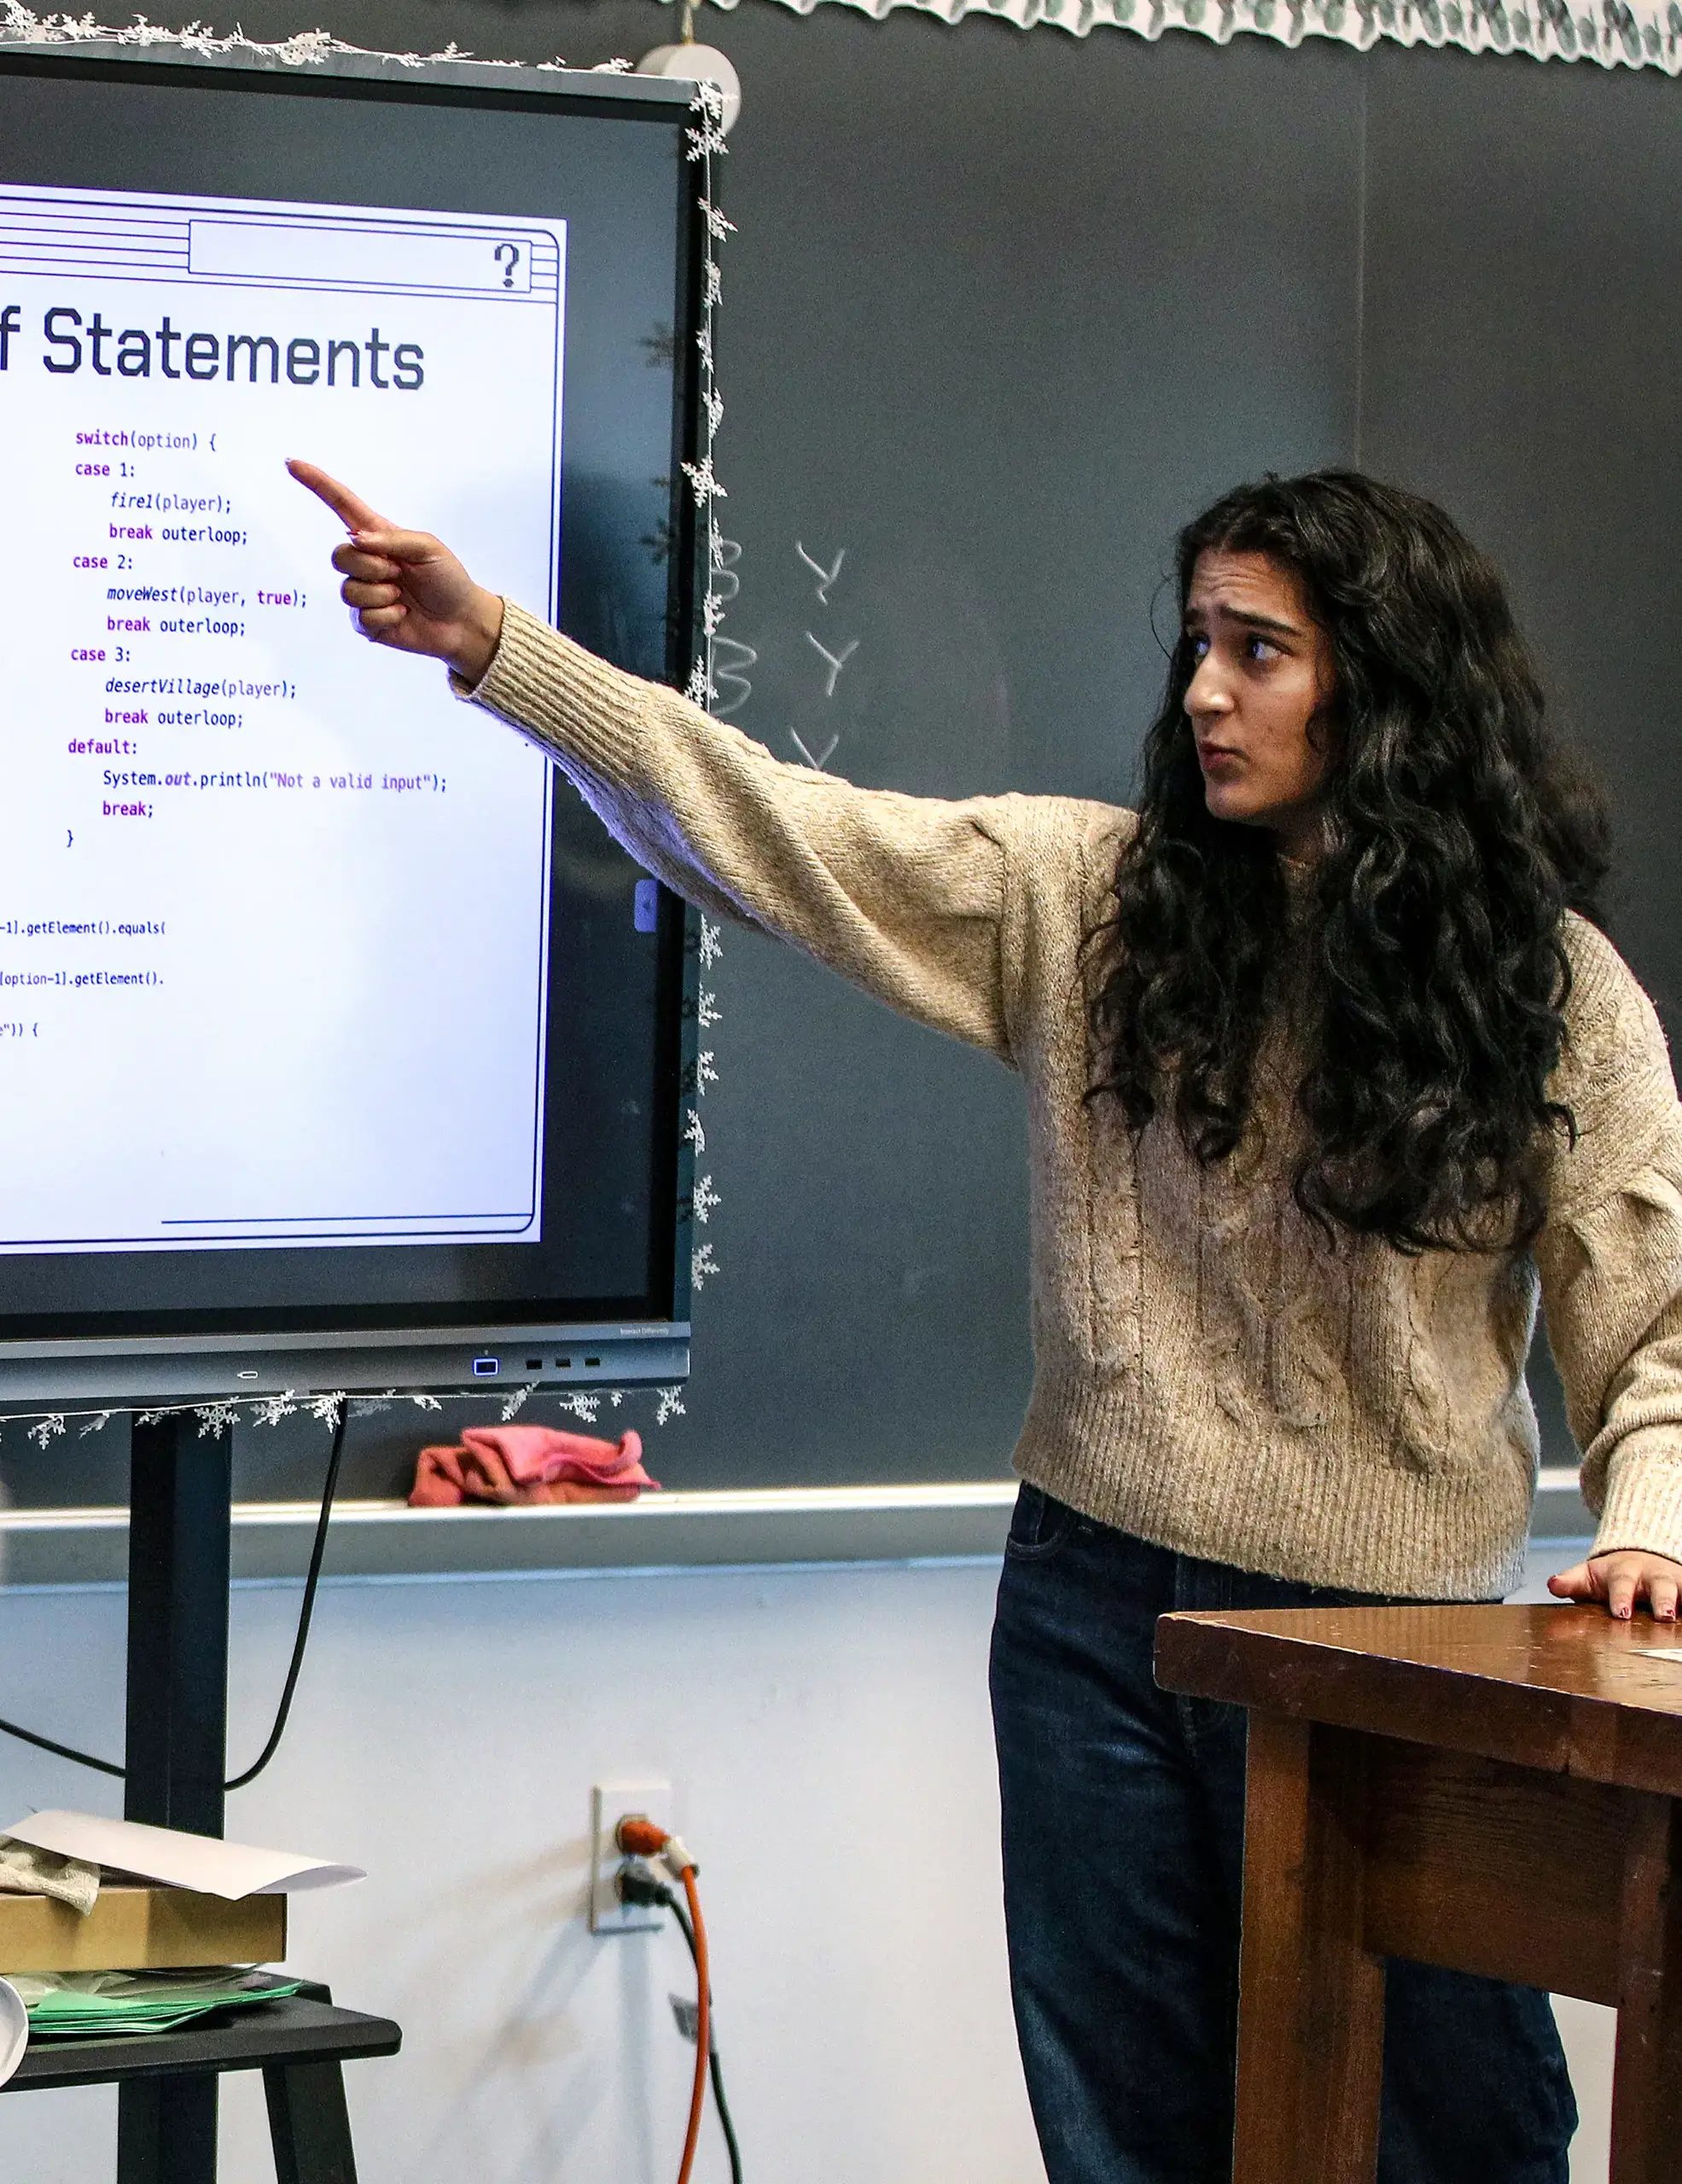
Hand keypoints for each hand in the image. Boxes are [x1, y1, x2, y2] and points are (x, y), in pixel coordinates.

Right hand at [286, 459, 504, 684]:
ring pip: (349, 590)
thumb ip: (392, 539)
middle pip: (339, 556)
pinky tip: (403, 615)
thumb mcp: (428, 547)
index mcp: (378, 536)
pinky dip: (388, 617)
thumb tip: (356, 540)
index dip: (317, 484)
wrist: (462, 621)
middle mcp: (365, 562)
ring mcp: (363, 592)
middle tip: (400, 574)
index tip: (292, 463)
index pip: (341, 506)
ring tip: (402, 596)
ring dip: (382, 594)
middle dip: (372, 566)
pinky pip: (362, 617)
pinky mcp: (365, 622)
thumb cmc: (448, 579)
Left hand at [1548, 1550, 1681, 1620]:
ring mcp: (1675, 1582)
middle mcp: (1653, 1576)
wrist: (1642, 1555)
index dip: (1621, 1597)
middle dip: (1663, 1600)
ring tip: (1681, 1616)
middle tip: (1664, 1615)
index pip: (1621, 1584)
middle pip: (1660, 1586)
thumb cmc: (1611, 1575)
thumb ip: (1571, 1582)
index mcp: (1624, 1573)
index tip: (1621, 1613)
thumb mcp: (1589, 1576)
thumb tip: (1552, 1584)